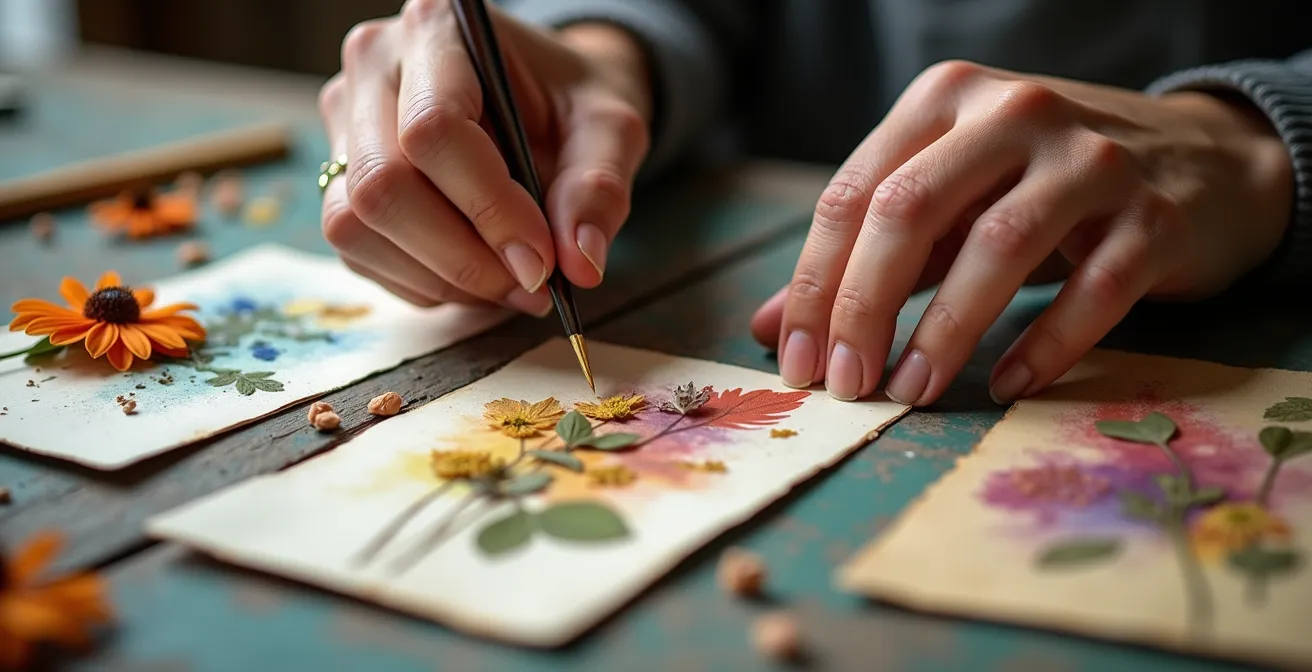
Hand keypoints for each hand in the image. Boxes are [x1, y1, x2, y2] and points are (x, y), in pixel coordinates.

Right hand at [319, 0, 651, 313]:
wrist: (546, 98)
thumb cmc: (573, 101)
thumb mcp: (610, 128)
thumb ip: (599, 187)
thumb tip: (579, 262)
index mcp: (438, 30)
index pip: (434, 130)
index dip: (489, 209)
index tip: (542, 261)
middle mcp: (373, 66)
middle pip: (382, 184)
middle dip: (462, 257)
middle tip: (530, 284)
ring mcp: (345, 122)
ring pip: (354, 224)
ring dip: (438, 277)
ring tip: (507, 284)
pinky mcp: (338, 175)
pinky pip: (356, 251)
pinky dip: (420, 283)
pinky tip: (473, 276)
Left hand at [751, 60, 1292, 404]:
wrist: (1201, 162)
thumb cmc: (1043, 187)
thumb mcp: (949, 202)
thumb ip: (863, 256)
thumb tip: (768, 327)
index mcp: (946, 100)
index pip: (854, 194)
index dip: (814, 284)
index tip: (796, 361)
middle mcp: (1014, 113)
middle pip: (910, 211)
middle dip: (862, 307)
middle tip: (845, 385)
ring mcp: (1090, 159)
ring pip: (998, 246)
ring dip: (943, 333)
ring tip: (909, 392)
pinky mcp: (1156, 215)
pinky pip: (1092, 289)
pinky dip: (1043, 345)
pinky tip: (1005, 385)